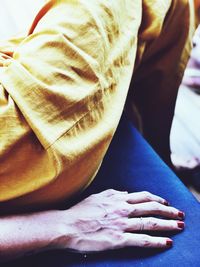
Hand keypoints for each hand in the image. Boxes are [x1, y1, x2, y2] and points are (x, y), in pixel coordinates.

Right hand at [60, 189, 184, 251]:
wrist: (67, 226)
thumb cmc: (81, 211)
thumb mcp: (98, 196)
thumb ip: (113, 193)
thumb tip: (125, 193)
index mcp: (118, 198)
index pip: (144, 196)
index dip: (157, 199)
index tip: (166, 203)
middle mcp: (123, 209)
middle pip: (152, 208)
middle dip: (169, 211)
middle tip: (180, 214)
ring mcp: (122, 224)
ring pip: (151, 222)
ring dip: (168, 224)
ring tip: (179, 226)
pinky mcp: (118, 239)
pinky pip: (142, 240)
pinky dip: (157, 241)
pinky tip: (167, 243)